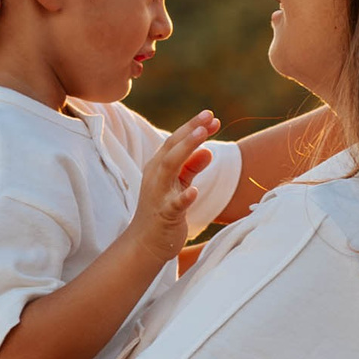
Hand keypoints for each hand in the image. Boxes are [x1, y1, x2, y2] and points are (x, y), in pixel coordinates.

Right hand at [123, 113, 219, 261]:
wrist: (145, 243)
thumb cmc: (163, 210)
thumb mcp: (178, 184)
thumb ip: (191, 167)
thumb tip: (208, 150)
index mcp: (159, 166)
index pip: (176, 141)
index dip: (193, 127)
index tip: (212, 116)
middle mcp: (156, 175)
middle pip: (172, 147)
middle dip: (191, 131)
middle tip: (209, 117)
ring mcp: (158, 194)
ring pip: (170, 167)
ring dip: (186, 150)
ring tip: (203, 137)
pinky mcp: (164, 215)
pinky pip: (174, 204)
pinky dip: (184, 197)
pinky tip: (195, 191)